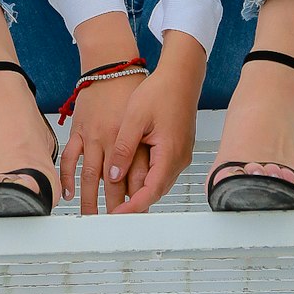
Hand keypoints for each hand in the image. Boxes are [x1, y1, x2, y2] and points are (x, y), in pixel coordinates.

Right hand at [60, 71, 149, 214]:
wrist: (113, 64)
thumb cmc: (135, 91)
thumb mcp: (146, 122)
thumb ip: (140, 152)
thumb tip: (136, 183)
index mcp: (131, 139)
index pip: (134, 181)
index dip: (134, 204)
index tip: (132, 222)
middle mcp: (110, 140)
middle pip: (111, 184)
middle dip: (113, 209)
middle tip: (113, 230)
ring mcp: (92, 136)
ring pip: (89, 176)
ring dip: (88, 200)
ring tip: (90, 219)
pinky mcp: (79, 130)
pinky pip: (71, 158)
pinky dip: (68, 177)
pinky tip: (68, 193)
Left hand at [107, 66, 198, 213]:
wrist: (181, 76)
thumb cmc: (160, 91)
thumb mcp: (134, 118)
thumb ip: (123, 148)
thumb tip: (113, 174)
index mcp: (169, 153)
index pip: (150, 191)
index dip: (132, 207)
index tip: (116, 216)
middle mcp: (179, 159)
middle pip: (155, 191)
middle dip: (134, 204)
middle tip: (113, 213)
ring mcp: (180, 155)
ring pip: (159, 182)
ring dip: (140, 191)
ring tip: (119, 199)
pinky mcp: (178, 149)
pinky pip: (162, 171)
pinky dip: (147, 178)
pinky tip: (132, 176)